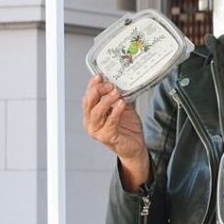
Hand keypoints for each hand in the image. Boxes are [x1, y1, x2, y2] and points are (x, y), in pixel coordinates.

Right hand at [82, 75, 149, 189]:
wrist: (135, 147)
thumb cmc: (127, 129)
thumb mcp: (122, 109)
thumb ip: (117, 98)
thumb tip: (118, 83)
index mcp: (91, 115)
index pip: (88, 97)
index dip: (92, 86)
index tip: (99, 76)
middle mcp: (91, 122)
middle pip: (89, 103)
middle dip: (98, 91)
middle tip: (109, 84)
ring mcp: (97, 131)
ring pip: (97, 112)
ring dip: (106, 100)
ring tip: (116, 92)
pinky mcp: (106, 137)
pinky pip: (110, 122)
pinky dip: (116, 111)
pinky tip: (121, 104)